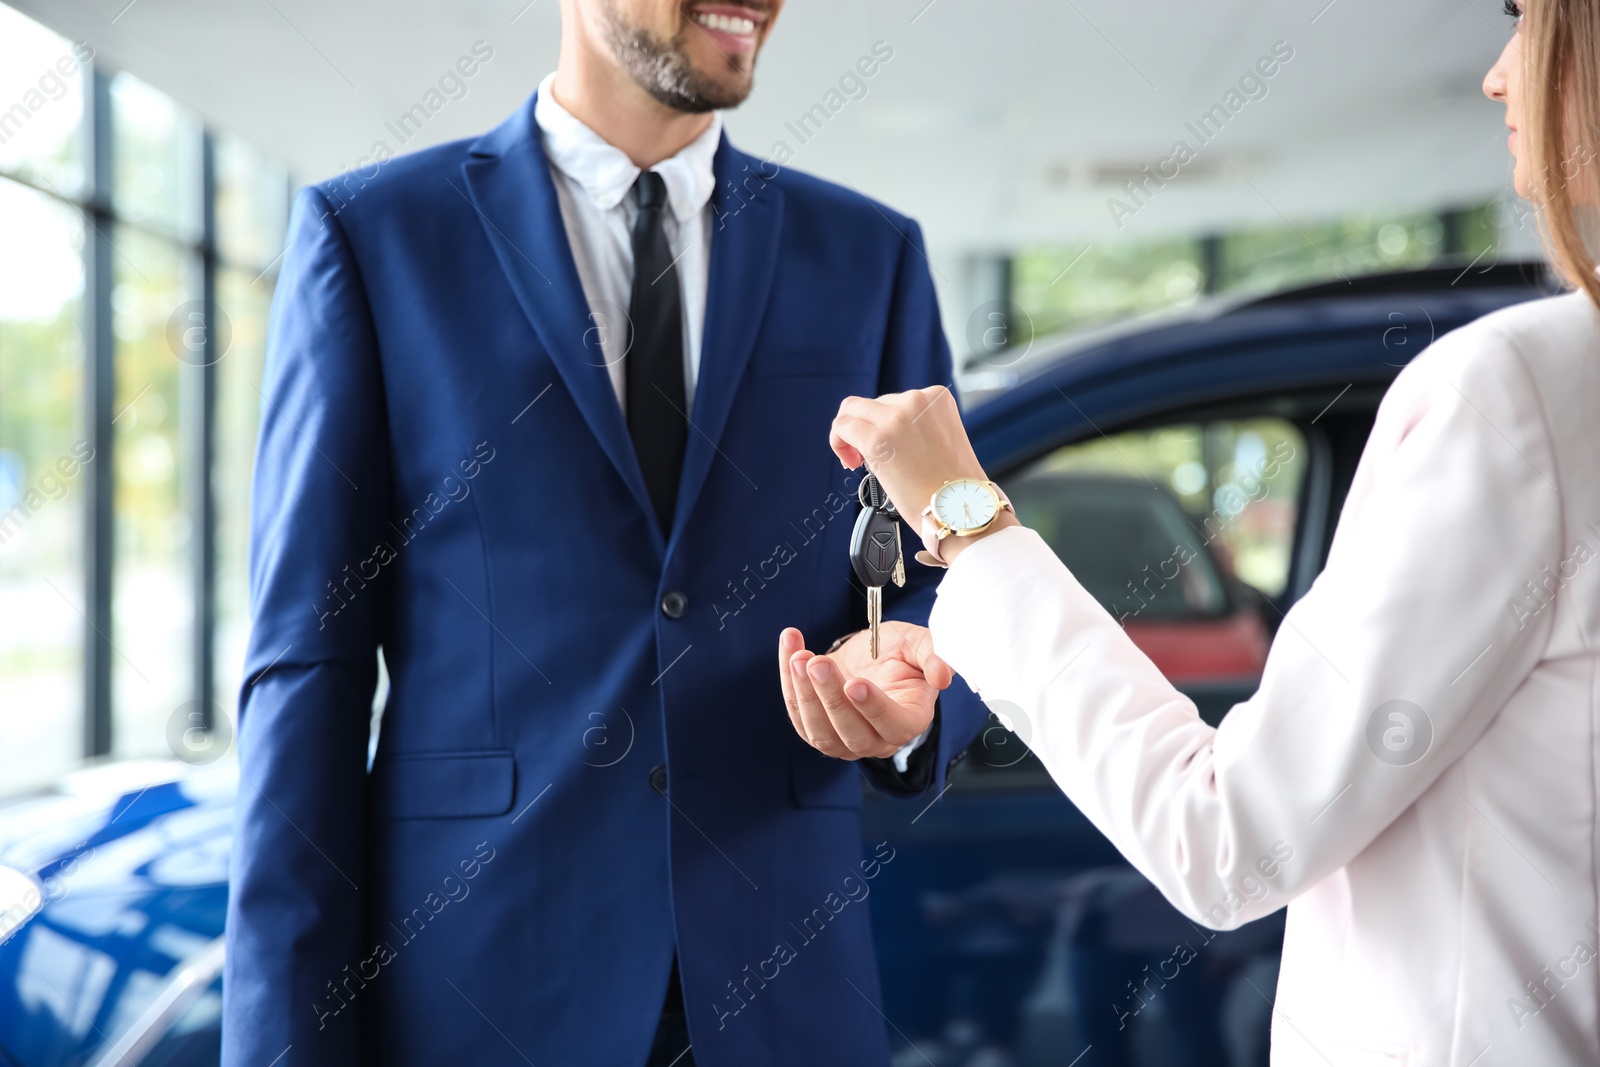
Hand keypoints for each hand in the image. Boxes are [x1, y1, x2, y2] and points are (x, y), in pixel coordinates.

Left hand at [778, 624, 952, 759]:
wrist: (869, 655)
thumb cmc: (898, 652)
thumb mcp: (919, 644)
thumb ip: (934, 655)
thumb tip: (943, 674)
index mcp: (910, 719)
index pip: (895, 726)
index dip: (875, 709)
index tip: (855, 683)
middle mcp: (878, 739)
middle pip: (853, 734)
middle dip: (831, 698)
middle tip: (817, 664)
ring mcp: (844, 740)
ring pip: (821, 732)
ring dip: (805, 694)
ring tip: (798, 657)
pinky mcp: (816, 729)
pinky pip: (798, 713)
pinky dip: (789, 682)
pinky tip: (791, 649)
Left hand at [830, 385, 1016, 563]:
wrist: (960, 510)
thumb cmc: (953, 487)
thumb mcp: (941, 439)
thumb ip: (915, 426)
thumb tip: (884, 429)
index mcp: (937, 397)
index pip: (894, 400)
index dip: (882, 423)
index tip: (885, 446)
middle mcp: (917, 400)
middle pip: (872, 404)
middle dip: (865, 428)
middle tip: (866, 458)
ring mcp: (896, 417)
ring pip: (852, 410)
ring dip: (849, 434)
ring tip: (857, 461)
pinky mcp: (877, 437)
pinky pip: (842, 427)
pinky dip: (838, 442)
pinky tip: (850, 463)